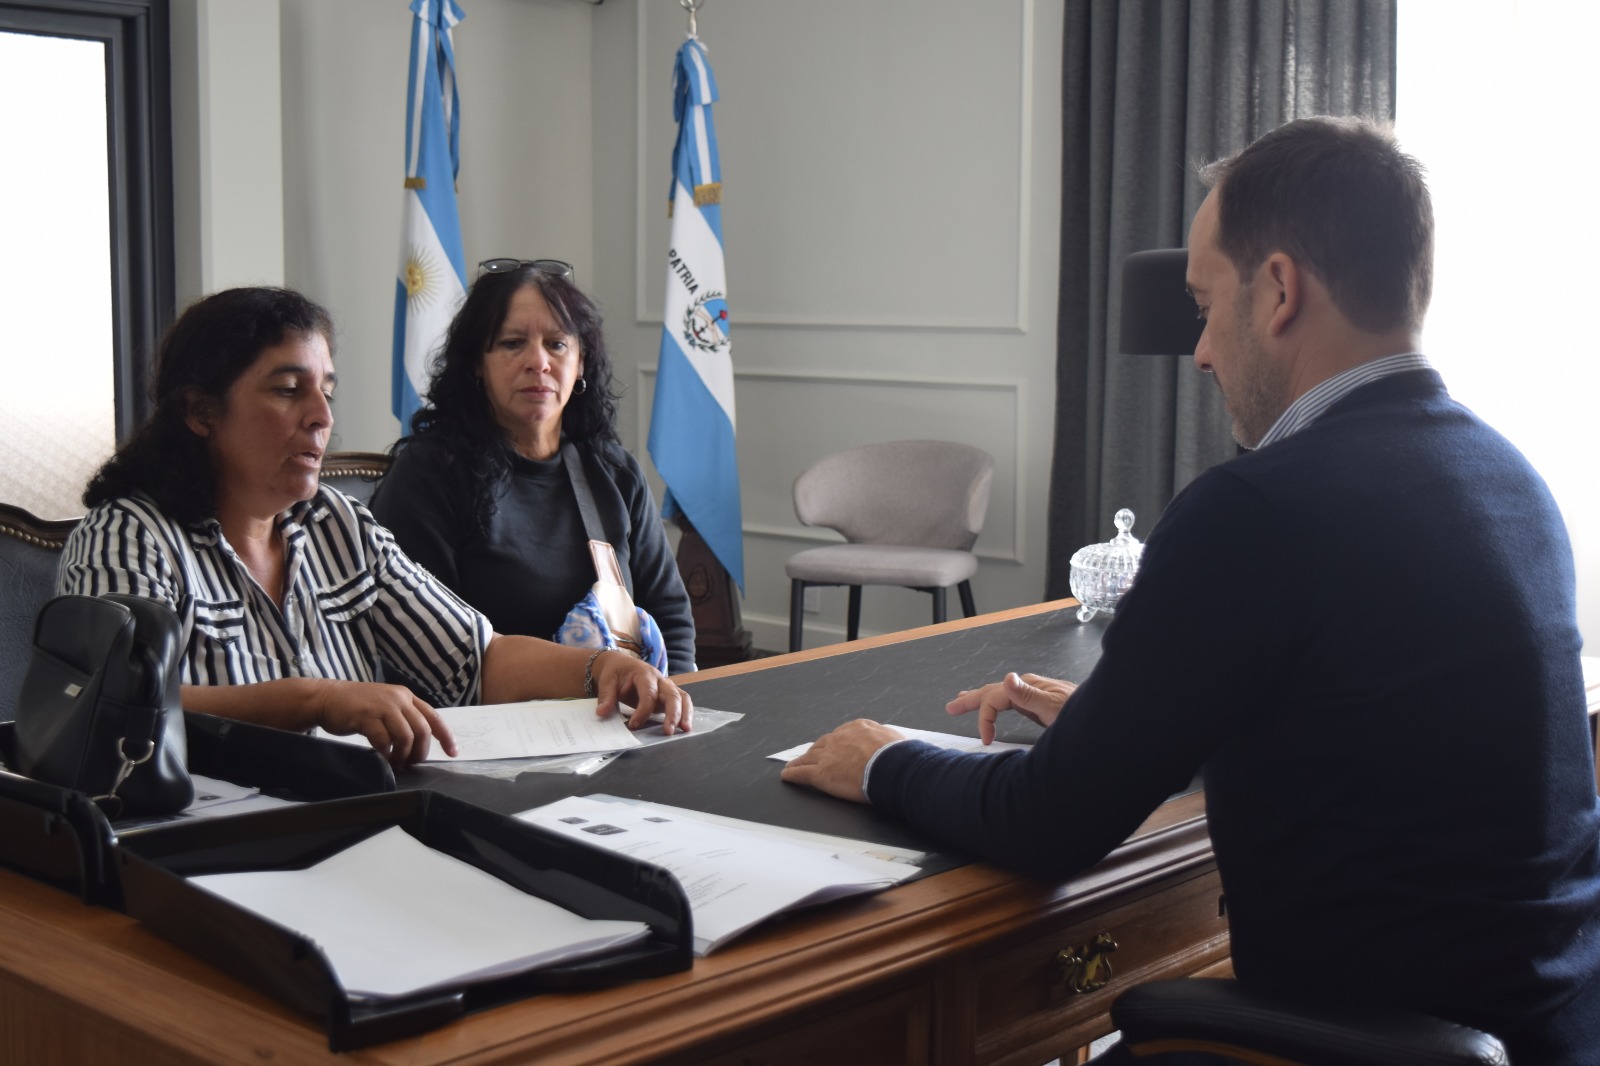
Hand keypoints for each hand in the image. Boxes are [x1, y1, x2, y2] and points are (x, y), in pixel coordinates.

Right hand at [310, 679, 456, 765]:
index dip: (446, 736)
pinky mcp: (365, 716)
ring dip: (403, 754)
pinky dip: (385, 753)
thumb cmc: (358, 706)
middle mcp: (398, 699)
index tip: (453, 752)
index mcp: (406, 696)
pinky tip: (382, 756)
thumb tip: (418, 745)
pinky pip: (383, 740)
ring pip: (405, 736)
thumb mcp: (386, 706)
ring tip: (395, 761)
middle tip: (411, 763)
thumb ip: (403, 719)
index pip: (434, 717)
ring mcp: (382, 706)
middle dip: (420, 751)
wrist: (328, 698)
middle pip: (422, 730)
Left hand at [592, 650, 692, 734]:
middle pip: (672, 695)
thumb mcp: (607, 681)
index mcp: (644, 674)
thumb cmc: (615, 673)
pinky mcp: (668, 696)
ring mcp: (666, 687)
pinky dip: (685, 714)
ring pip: (682, 698)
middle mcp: (660, 679)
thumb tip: (602, 713)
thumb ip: (606, 697)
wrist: (621, 665)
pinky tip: (684, 727)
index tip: (633, 725)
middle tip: (668, 732)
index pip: (649, 693)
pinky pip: (682, 703)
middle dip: (673, 714)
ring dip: (685, 714)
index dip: (643, 710)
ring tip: (685, 730)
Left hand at [780, 719, 905, 802]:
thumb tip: (892, 741)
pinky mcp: (821, 773)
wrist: (890, 766)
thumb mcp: (895, 739)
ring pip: (809, 756)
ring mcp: (828, 755)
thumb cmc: (898, 756)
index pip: (842, 735)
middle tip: (812, 756)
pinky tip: (787, 776)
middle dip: (817, 751)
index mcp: (858, 728)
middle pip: (823, 744)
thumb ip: (887, 738)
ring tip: (793, 765)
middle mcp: (839, 738)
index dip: (836, 743)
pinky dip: (792, 774)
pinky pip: (801, 772)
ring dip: (800, 761)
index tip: (834, 747)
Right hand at [946, 672, 1075, 744]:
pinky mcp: (1037, 703)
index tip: (985, 740)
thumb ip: (1030, 695)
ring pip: (999, 694)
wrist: (1103, 717)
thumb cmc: (1082, 715)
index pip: (994, 697)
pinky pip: (1009, 702)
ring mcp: (1032, 694)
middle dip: (970, 699)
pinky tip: (995, 706)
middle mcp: (1028, 686)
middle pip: (992, 691)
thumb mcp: (1054, 708)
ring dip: (979, 699)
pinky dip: (996, 704)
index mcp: (1027, 686)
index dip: (984, 718)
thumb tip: (1007, 679)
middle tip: (951, 707)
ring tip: (962, 701)